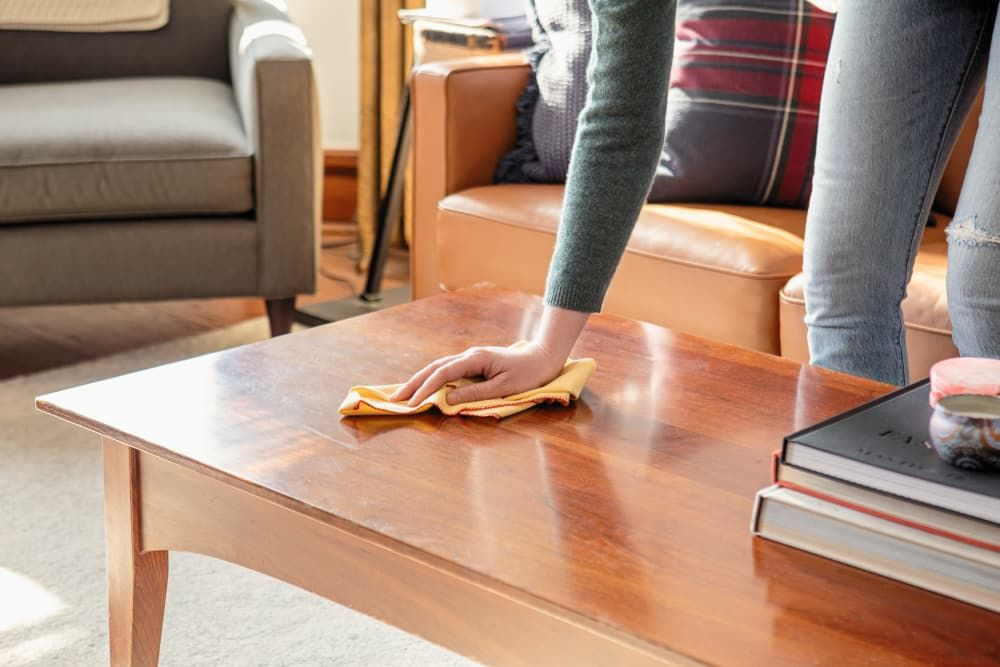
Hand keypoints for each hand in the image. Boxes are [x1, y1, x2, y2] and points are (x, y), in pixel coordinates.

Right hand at [390, 304, 589, 405]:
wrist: (543, 357)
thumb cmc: (528, 374)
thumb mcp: (504, 388)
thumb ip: (475, 394)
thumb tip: (447, 399)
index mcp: (474, 359)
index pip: (442, 374)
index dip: (425, 390)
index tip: (411, 405)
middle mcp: (468, 355)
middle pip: (434, 368)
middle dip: (413, 384)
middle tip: (394, 400)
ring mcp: (470, 357)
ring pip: (438, 367)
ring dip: (420, 380)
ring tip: (403, 394)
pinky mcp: (473, 363)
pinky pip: (447, 370)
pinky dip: (432, 378)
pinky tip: (424, 387)